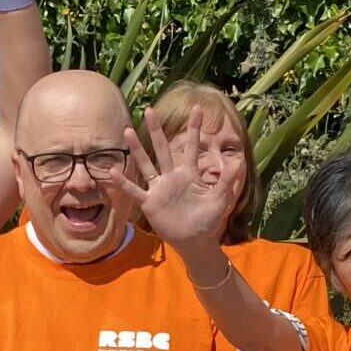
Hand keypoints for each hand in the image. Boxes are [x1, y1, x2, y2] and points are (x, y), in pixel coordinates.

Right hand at [119, 107, 243, 254]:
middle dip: (157, 130)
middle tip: (150, 110)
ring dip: (137, 149)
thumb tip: (238, 161)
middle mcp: (172, 177)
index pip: (192, 147)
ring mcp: (159, 189)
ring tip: (127, 130)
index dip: (194, 129)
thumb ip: (227, 181)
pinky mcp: (150, 203)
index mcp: (190, 174)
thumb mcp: (220, 200)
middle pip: (162, 149)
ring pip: (146, 165)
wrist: (195, 241)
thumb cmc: (209, 220)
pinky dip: (124, 183)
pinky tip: (112, 172)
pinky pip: (135, 191)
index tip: (196, 109)